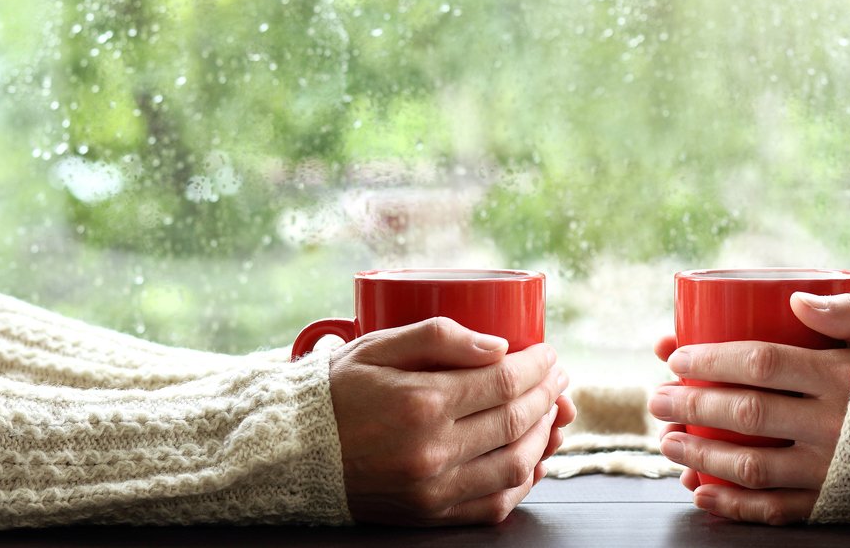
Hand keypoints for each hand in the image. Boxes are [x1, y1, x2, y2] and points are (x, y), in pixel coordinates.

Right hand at [328, 317, 576, 524]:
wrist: (291, 451)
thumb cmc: (338, 390)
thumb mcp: (381, 345)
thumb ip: (440, 336)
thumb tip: (499, 346)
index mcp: (421, 401)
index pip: (505, 381)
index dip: (538, 366)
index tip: (549, 354)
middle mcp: (431, 449)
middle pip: (516, 420)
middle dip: (548, 394)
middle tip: (558, 378)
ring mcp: (432, 488)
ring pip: (515, 464)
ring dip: (543, 437)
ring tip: (551, 413)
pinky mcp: (429, 514)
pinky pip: (494, 504)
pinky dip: (523, 481)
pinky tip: (532, 457)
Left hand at [650, 292, 849, 524]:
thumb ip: (844, 310)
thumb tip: (794, 300)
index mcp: (841, 375)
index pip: (761, 363)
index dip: (711, 359)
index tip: (674, 356)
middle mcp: (835, 424)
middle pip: (746, 414)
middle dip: (691, 405)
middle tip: (657, 398)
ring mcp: (832, 468)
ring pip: (753, 465)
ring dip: (701, 454)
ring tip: (668, 441)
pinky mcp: (835, 500)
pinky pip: (776, 510)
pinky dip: (733, 505)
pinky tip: (701, 490)